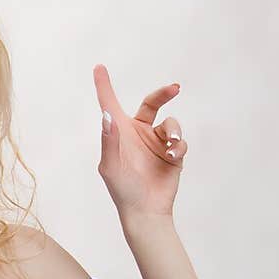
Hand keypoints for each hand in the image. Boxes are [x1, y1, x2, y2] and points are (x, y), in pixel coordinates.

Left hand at [94, 63, 186, 218]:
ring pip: (171, 123)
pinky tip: (173, 156)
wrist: (146, 211)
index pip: (110, 104)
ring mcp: (157, 142)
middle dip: (163, 94)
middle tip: (174, 88)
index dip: (104, 86)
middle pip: (152, 103)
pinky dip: (179, 146)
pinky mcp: (172, 153)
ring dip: (174, 130)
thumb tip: (107, 115)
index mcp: (119, 133)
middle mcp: (138, 133)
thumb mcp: (110, 166)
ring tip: (172, 143)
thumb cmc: (123, 190)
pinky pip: (180, 141)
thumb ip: (110, 140)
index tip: (98, 67)